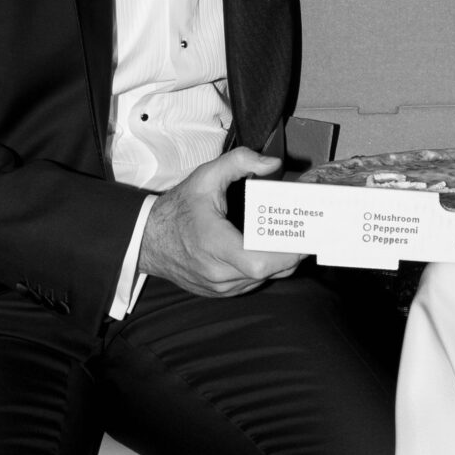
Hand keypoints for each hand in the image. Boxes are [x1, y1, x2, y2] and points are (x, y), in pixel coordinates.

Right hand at [139, 148, 302, 298]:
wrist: (147, 240)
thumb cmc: (177, 210)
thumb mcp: (205, 177)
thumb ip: (239, 162)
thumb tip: (272, 164)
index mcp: (214, 245)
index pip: (261, 262)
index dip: (288, 253)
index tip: (305, 237)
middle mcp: (218, 273)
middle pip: (271, 271)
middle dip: (293, 253)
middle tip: (307, 233)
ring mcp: (219, 287)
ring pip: (265, 280)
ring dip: (280, 261)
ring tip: (291, 239)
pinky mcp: (220, 292)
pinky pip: (252, 283)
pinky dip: (264, 268)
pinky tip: (268, 249)